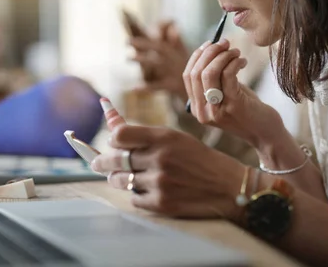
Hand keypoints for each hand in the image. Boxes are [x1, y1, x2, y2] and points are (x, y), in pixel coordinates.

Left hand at [91, 124, 244, 218]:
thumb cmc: (200, 160)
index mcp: (165, 137)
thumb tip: (112, 123)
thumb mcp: (177, 139)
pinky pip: (134, 200)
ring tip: (124, 177)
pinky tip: (149, 191)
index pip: (120, 135)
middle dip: (102, 162)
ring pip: (122, 181)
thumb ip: (145, 135)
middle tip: (97, 163)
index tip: (112, 143)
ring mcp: (160, 182)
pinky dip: (138, 196)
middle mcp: (160, 158)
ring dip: (119, 179)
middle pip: (115, 159)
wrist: (230, 187)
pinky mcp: (162, 204)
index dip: (113, 139)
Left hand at [130, 21, 189, 101]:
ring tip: (128, 57)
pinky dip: (145, 88)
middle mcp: (175, 60)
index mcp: (176, 53)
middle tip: (127, 41)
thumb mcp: (185, 57)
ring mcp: (174, 72)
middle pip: (158, 48)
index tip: (133, 36)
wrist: (207, 92)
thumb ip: (176, 42)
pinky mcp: (173, 85)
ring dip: (142, 59)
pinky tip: (133, 88)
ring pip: (156, 63)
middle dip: (142, 43)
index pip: (162, 41)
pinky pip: (157, 86)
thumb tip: (173, 26)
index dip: (150, 36)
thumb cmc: (193, 74)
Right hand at [183, 38, 285, 147]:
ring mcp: (216, 110)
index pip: (188, 76)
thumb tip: (213, 48)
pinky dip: (234, 62)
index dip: (198, 56)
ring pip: (209, 73)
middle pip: (196, 72)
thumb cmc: (248, 110)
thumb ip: (216, 78)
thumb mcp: (226, 94)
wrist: (266, 134)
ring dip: (223, 56)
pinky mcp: (233, 106)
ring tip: (236, 52)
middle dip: (211, 52)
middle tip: (226, 43)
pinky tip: (243, 61)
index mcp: (197, 108)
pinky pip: (228, 75)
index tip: (211, 43)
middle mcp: (203, 111)